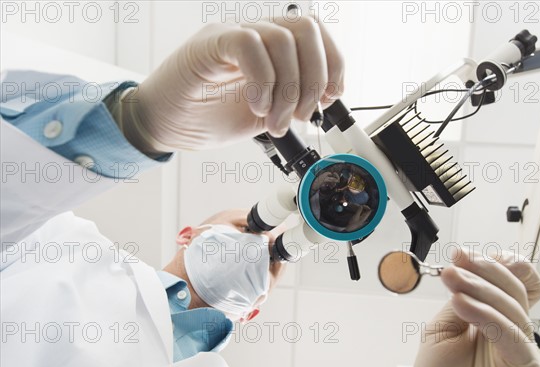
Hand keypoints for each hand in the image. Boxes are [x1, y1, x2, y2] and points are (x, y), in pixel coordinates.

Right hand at [120, 16, 343, 153]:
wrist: (166, 124)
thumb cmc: (208, 117)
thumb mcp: (264, 115)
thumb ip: (290, 102)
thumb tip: (320, 101)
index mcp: (272, 49)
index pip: (315, 33)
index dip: (333, 63)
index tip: (330, 97)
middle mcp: (255, 34)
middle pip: (306, 29)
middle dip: (314, 78)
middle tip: (300, 115)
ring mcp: (232, 35)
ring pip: (282, 39)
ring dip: (288, 90)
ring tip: (274, 121)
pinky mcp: (209, 43)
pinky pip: (248, 44)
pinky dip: (262, 80)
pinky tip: (256, 106)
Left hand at [399, 248, 539, 366]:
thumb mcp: (441, 333)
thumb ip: (459, 304)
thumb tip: (465, 275)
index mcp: (493, 323)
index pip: (511, 285)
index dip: (495, 265)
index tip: (463, 254)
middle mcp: (511, 335)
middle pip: (515, 291)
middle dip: (485, 271)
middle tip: (459, 261)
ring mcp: (521, 354)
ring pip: (514, 310)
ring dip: (480, 288)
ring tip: (454, 280)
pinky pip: (513, 339)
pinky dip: (487, 317)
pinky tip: (462, 304)